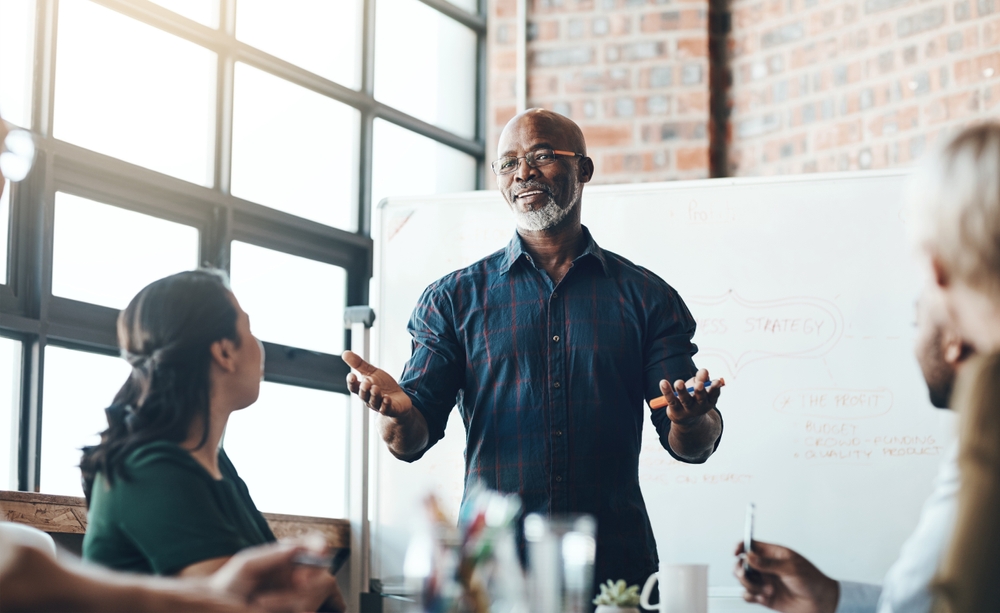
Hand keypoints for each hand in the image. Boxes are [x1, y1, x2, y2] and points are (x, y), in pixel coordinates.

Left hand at [210, 541, 344, 612]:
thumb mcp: (247, 564)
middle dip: (313, 574)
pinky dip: (284, 605)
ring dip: (286, 598)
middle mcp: (296, 572)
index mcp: (286, 555)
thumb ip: (272, 555)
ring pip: (312, 593)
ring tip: (261, 602)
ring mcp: (297, 594)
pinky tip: (265, 608)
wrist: (217, 608)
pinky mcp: (296, 609)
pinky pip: (304, 608)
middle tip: (299, 581)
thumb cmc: (229, 584)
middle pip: (321, 569)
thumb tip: (295, 547)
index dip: (320, 546)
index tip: (320, 552)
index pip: (314, 543)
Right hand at [342, 350, 413, 417]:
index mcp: (363, 389)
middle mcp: (369, 399)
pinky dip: (386, 404)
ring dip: (374, 395)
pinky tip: (387, 399)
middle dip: (364, 389)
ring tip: (375, 388)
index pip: (354, 387)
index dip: (352, 382)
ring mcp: (379, 405)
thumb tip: (344, 353)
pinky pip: (386, 409)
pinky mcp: (390, 409)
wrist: (399, 398)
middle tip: (366, 383)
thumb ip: (359, 364)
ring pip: (374, 402)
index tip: (351, 375)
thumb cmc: (383, 385)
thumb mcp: (372, 372)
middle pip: (363, 395)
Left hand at [659, 368, 723, 426]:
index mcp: (709, 400)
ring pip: (685, 400)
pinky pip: (671, 400)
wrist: (686, 418)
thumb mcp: (700, 387)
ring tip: (679, 383)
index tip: (716, 381)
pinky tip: (663, 382)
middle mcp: (700, 406)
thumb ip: (702, 378)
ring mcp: (688, 409)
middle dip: (700, 391)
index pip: (714, 394)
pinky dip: (667, 391)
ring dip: (682, 391)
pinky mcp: (675, 410)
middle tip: (699, 384)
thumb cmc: (695, 397)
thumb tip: (704, 371)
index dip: (715, 388)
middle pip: (700, 398)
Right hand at [733, 540, 838, 612]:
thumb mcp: (791, 568)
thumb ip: (768, 563)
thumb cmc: (812, 581)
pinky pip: (747, 595)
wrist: (821, 603)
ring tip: (768, 590)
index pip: (751, 545)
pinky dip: (751, 596)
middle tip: (747, 574)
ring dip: (751, 585)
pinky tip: (763, 597)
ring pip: (744, 580)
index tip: (736, 552)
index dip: (741, 546)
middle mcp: (766, 567)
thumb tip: (749, 556)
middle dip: (741, 569)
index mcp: (773, 554)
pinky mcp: (764, 596)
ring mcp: (764, 582)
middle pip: (742, 563)